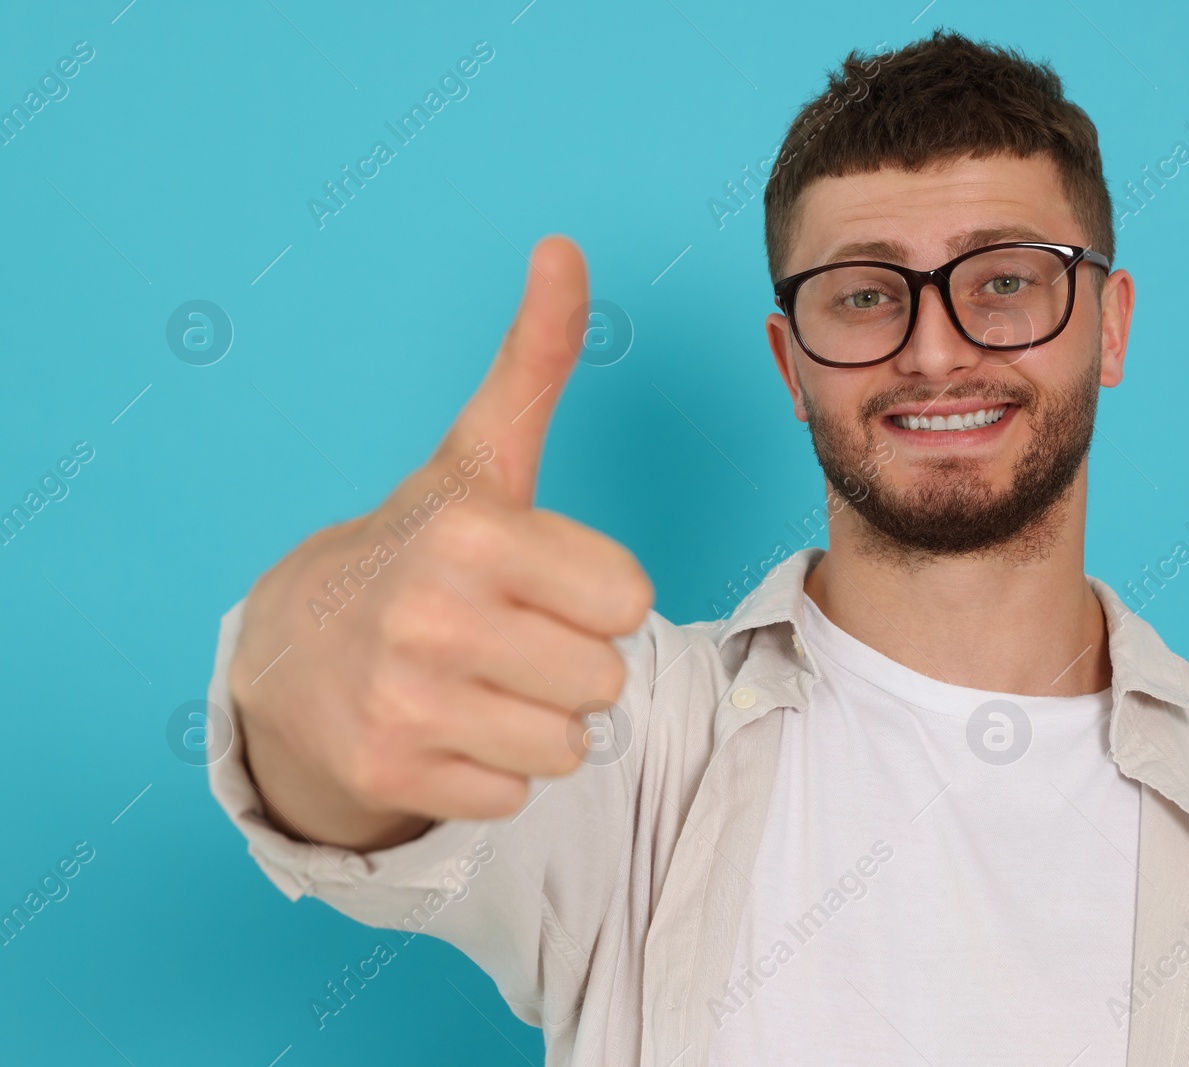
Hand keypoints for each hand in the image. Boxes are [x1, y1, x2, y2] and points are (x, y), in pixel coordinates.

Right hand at [228, 235, 652, 848]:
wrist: (296, 644)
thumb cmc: (421, 545)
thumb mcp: (479, 453)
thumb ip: (534, 357)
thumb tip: (563, 246)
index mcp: (474, 532)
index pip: (630, 598)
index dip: (597, 592)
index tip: (542, 578)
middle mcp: (432, 616)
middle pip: (608, 677)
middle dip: (571, 660)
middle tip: (508, 635)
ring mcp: (404, 701)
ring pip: (570, 744)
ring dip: (540, 720)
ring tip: (482, 680)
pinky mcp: (387, 770)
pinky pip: (517, 795)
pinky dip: (495, 771)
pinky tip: (449, 726)